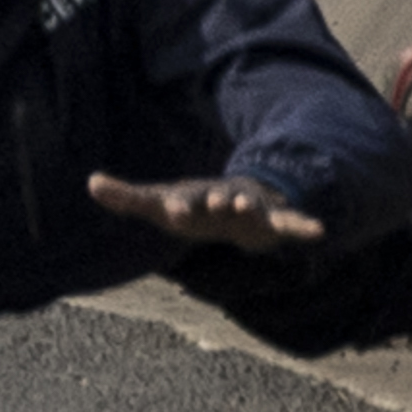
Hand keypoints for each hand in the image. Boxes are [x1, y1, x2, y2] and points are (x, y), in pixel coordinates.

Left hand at [86, 172, 324, 252]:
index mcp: (194, 198)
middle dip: (218, 202)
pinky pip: (291, 223)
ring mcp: (250, 207)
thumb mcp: (162, 203)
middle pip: (219, 202)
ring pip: (253, 208)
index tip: (174, 209)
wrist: (237, 202)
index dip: (179, 207)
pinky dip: (304, 226)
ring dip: (252, 208)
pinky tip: (319, 230)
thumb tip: (91, 182)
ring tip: (250, 207)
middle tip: (219, 202)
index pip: (183, 203)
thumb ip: (128, 197)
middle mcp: (222, 199)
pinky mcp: (274, 219)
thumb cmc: (194, 206)